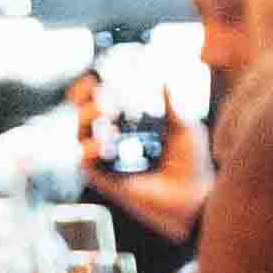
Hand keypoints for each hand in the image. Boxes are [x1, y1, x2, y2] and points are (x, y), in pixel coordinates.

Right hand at [74, 75, 207, 238]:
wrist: (192, 198)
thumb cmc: (190, 164)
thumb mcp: (185, 127)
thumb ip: (173, 104)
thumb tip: (166, 79)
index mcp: (131, 123)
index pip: (104, 99)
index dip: (94, 86)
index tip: (96, 75)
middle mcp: (113, 138)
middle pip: (85, 112)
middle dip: (86, 98)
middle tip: (100, 93)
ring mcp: (105, 157)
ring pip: (81, 132)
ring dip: (87, 118)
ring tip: (105, 113)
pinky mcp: (101, 177)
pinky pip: (84, 160)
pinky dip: (89, 149)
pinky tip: (102, 145)